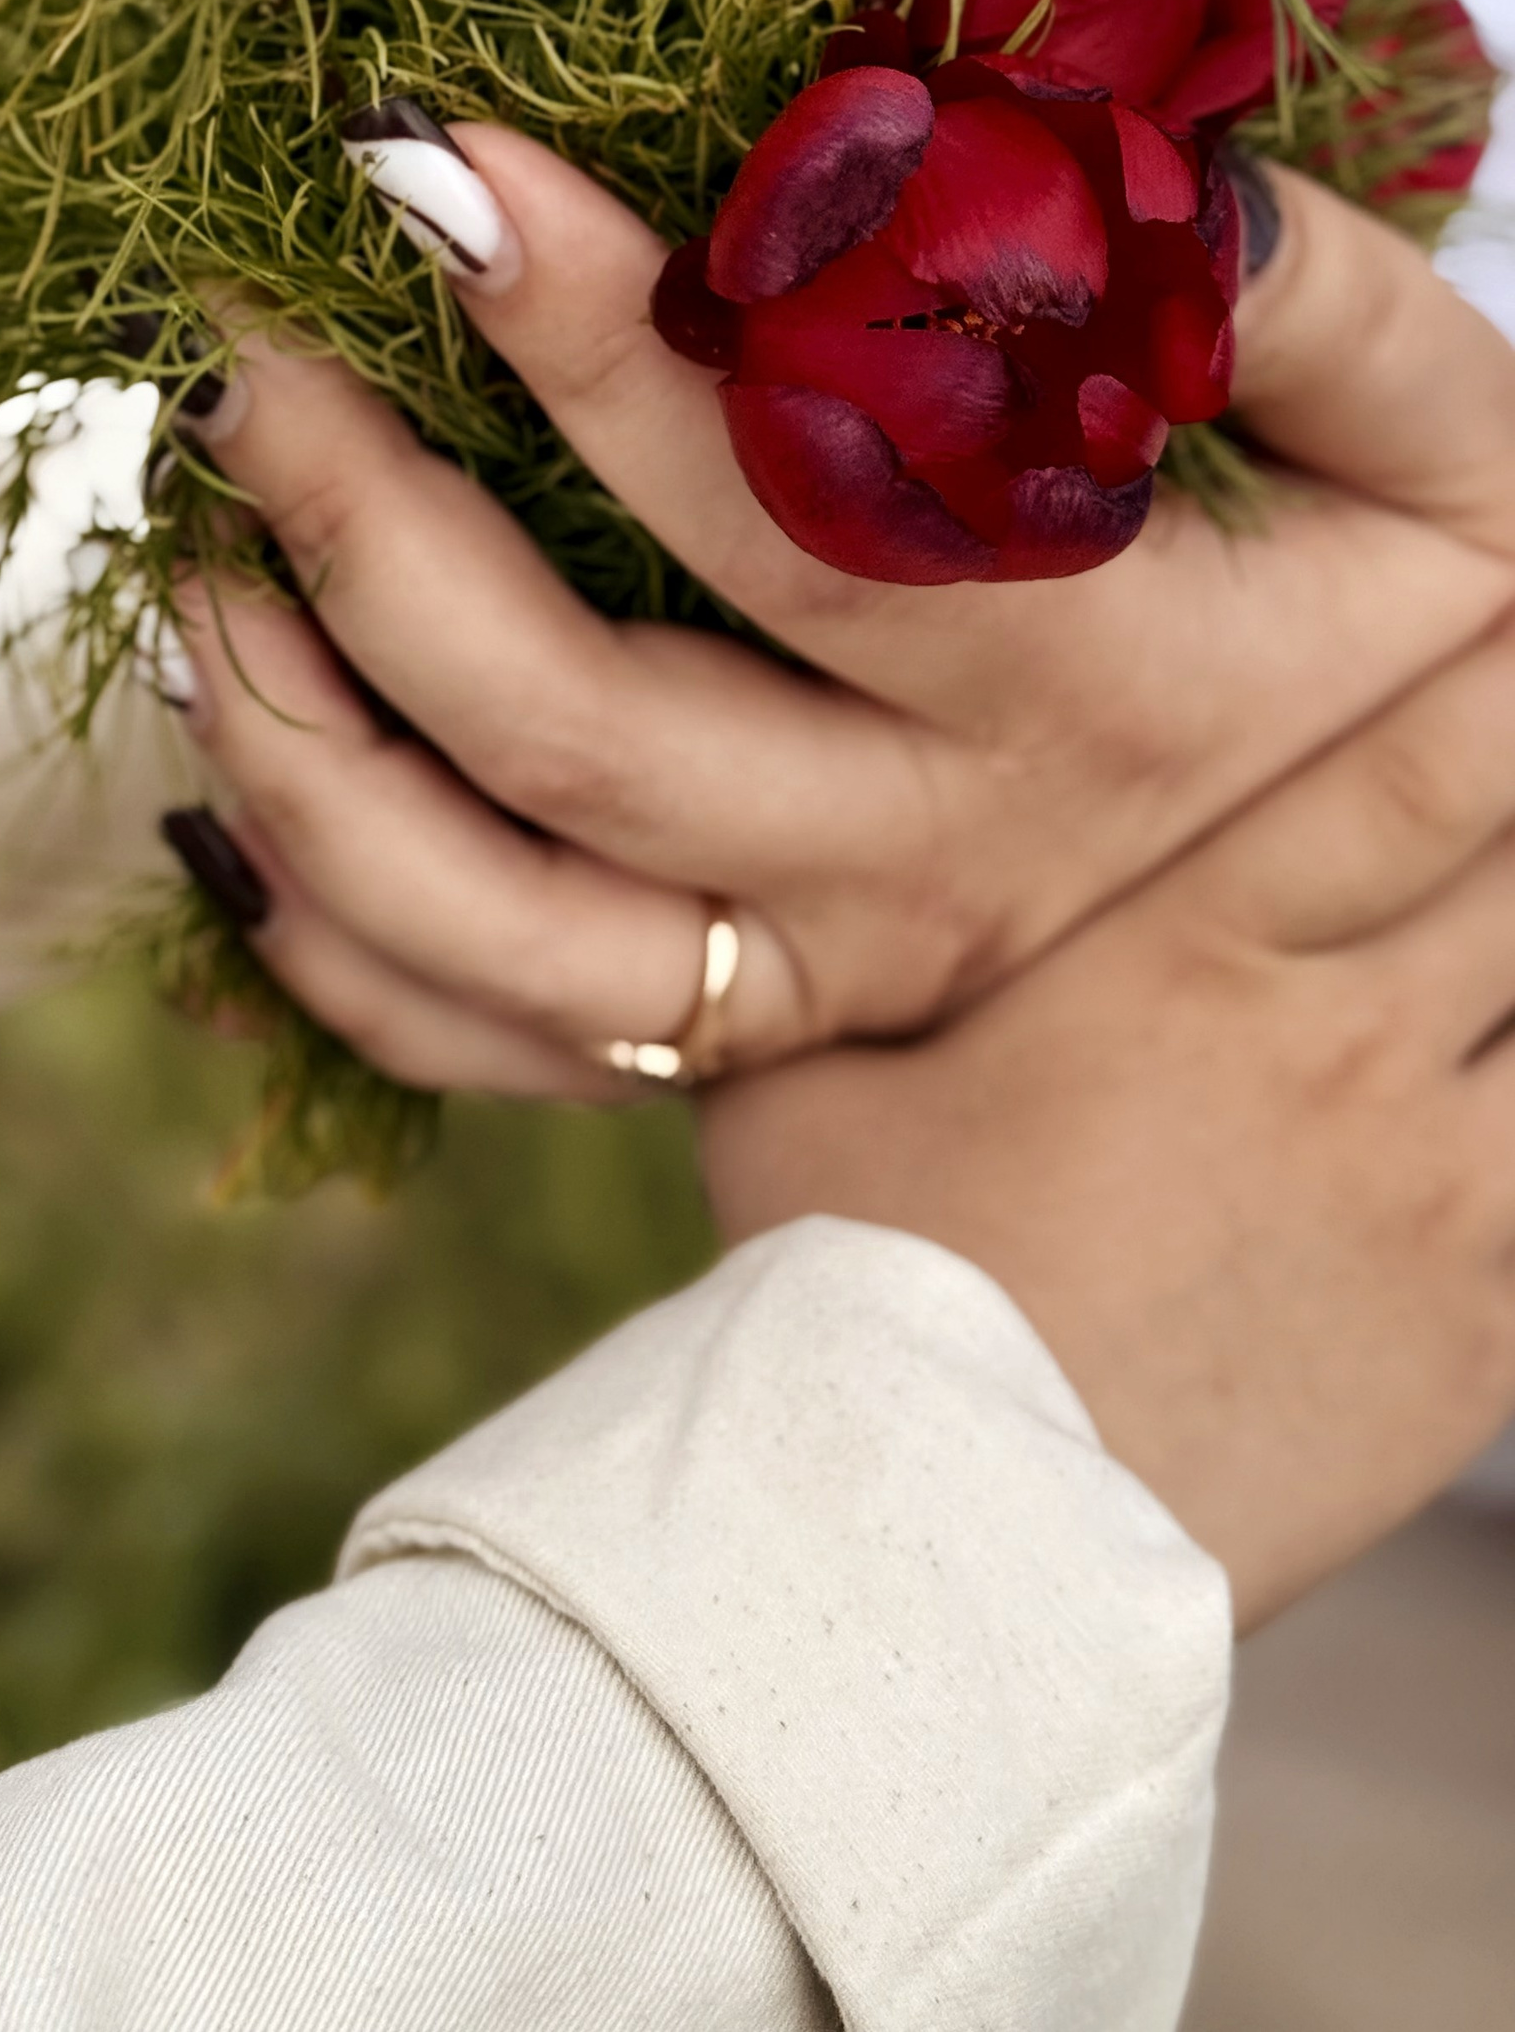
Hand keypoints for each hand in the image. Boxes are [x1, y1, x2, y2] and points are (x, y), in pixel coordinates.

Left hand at [172, 125, 1514, 1094]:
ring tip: (190, 566)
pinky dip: (341, 949)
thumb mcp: (1459, 464)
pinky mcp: (772, 1050)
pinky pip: (507, 1050)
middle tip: (238, 346)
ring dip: (307, 751)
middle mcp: (941, 865)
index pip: (799, 509)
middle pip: (585, 730)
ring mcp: (837, 985)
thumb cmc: (1445, 652)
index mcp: (1097, 693)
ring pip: (505, 928)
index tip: (432, 165)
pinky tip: (232, 803)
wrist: (1479, 930)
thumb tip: (1137, 159)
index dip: (601, 338)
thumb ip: (1326, 306)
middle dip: (370, 531)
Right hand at [701, 596, 1514, 1625]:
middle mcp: (1342, 1049)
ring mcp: (1435, 1192)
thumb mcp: (822, 1070)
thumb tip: (774, 817)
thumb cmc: (847, 1285)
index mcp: (1189, 958)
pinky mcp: (1483, 1334)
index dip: (1496, 670)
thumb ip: (861, 938)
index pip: (1403, 770)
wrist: (941, 1547)